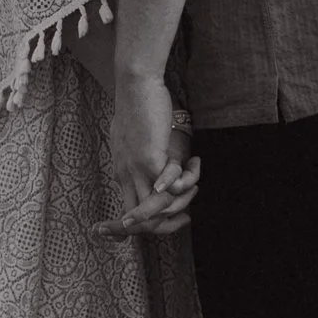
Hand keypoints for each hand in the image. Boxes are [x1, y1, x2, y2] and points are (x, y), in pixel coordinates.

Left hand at [97, 72, 198, 237]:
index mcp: (122, 174)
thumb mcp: (135, 142)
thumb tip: (153, 172)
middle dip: (167, 226)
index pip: (124, 215)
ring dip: (182, 202)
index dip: (134, 231)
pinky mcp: (150, 159)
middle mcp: (127, 176)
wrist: (135, 87)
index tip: (156, 228)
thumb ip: (143, 160)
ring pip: (158, 208)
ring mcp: (137, 169)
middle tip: (186, 217)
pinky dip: (185, 181)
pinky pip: (168, 187)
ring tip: (195, 184)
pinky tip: (195, 162)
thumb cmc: (137, 109)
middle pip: (142, 221)